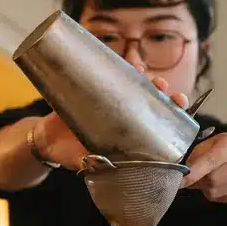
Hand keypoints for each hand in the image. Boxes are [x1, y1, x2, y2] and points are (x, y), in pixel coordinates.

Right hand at [32, 79, 190, 168]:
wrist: (46, 140)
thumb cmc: (68, 154)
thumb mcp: (80, 160)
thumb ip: (90, 162)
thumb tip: (98, 163)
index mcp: (127, 137)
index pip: (157, 127)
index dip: (172, 118)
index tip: (180, 110)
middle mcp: (123, 118)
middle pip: (151, 103)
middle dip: (163, 94)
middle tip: (167, 90)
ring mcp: (111, 103)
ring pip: (135, 87)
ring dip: (145, 78)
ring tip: (148, 74)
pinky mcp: (95, 91)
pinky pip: (112, 75)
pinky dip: (122, 67)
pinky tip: (129, 62)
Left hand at [182, 133, 226, 202]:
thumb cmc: (226, 149)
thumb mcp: (212, 144)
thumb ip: (197, 155)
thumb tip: (183, 172)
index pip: (211, 160)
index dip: (193, 173)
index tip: (179, 180)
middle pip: (213, 179)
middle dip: (197, 181)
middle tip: (191, 179)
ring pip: (216, 192)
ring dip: (205, 188)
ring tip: (206, 179)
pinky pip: (222, 199)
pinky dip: (215, 194)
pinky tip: (218, 185)